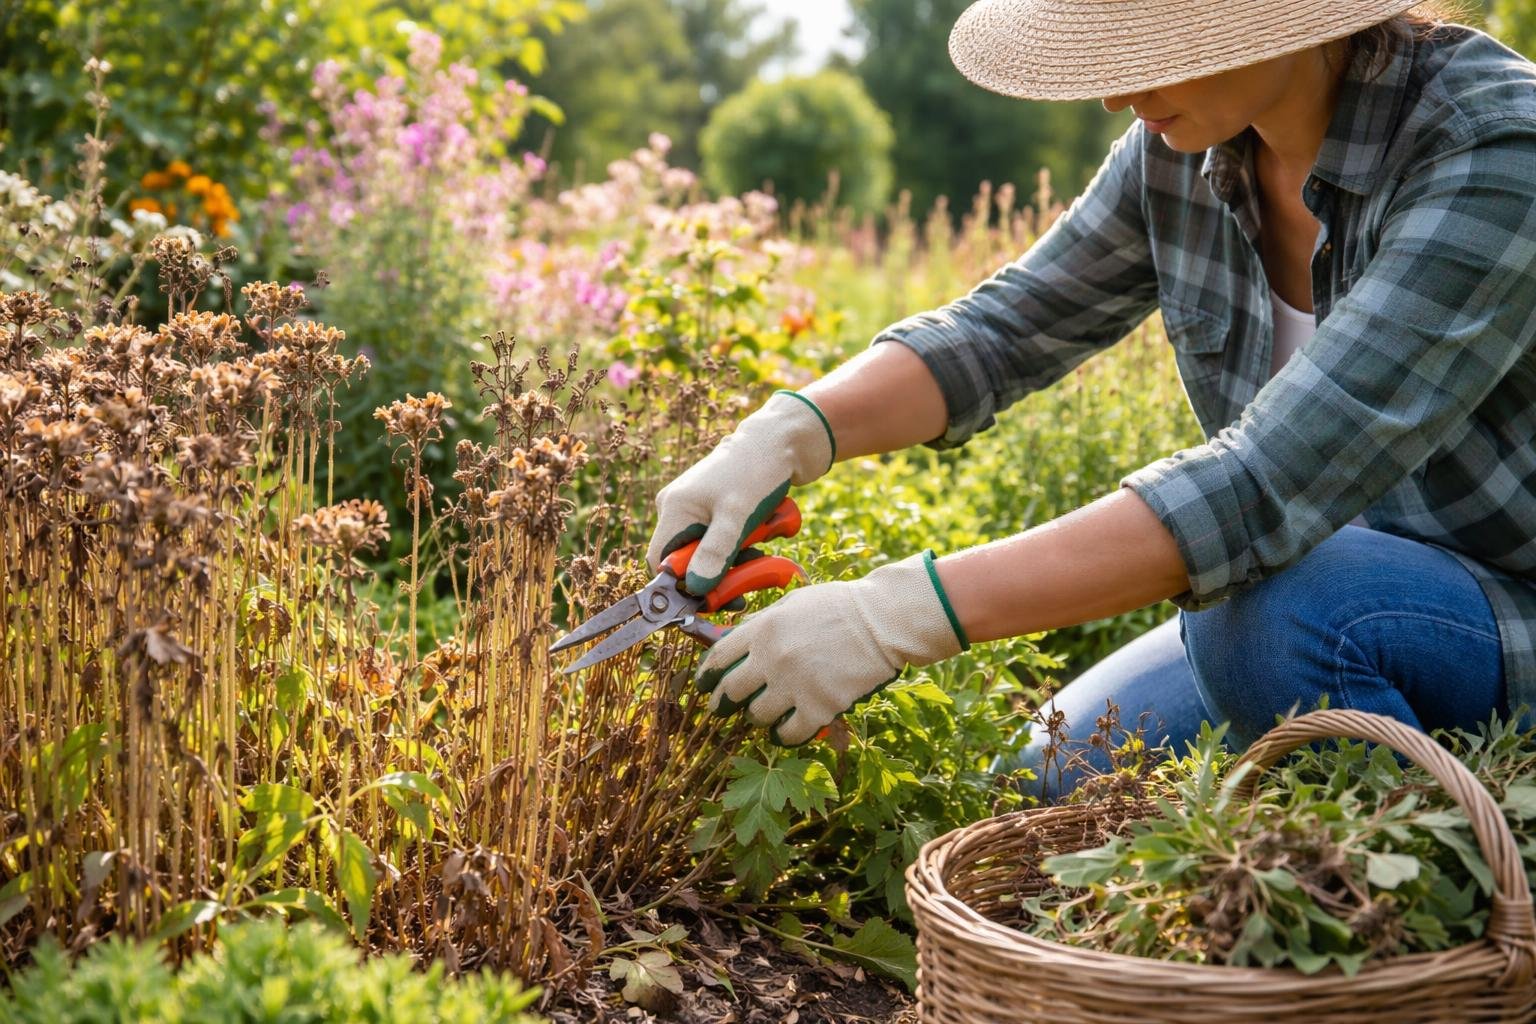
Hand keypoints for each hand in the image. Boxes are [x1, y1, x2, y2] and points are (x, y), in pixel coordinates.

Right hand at [647, 390, 833, 595]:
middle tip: (747, 580)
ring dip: (736, 560)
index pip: (660, 561)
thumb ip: (716, 552)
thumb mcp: (737, 515)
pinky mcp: (718, 510)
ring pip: (710, 553)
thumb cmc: (757, 470)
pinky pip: (724, 541)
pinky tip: (762, 534)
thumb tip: (694, 589)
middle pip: (688, 561)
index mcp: (675, 508)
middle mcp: (680, 509)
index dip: (681, 584)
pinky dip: (743, 546)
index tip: (711, 597)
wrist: (783, 441)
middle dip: (719, 572)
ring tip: (760, 550)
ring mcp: (699, 509)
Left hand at [693, 550, 969, 744]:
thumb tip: (737, 641)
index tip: (704, 686)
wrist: (882, 621)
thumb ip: (762, 624)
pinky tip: (787, 730)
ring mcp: (795, 685)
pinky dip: (784, 735)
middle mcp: (772, 658)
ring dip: (759, 717)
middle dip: (723, 703)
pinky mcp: (819, 708)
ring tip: (766, 714)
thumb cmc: (839, 607)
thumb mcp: (792, 603)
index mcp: (763, 629)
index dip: (706, 676)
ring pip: (757, 716)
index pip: (718, 658)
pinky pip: (788, 734)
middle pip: (731, 692)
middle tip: (723, 708)